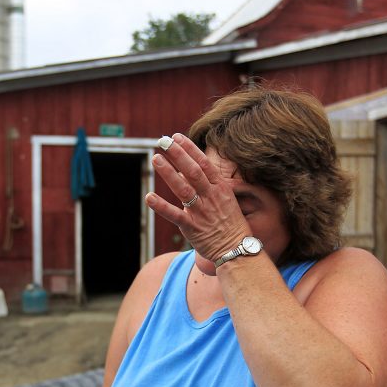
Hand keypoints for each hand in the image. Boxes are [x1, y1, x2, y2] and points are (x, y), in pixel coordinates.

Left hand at [146, 133, 249, 262]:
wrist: (237, 250)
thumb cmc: (231, 224)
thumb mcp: (227, 199)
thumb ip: (210, 185)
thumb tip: (191, 171)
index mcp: (221, 188)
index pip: (204, 164)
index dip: (190, 149)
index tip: (177, 136)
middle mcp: (211, 197)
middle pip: (193, 171)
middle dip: (178, 154)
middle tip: (164, 141)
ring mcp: (201, 212)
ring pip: (183, 189)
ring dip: (169, 173)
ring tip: (156, 159)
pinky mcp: (192, 228)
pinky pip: (174, 215)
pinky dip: (161, 206)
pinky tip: (149, 197)